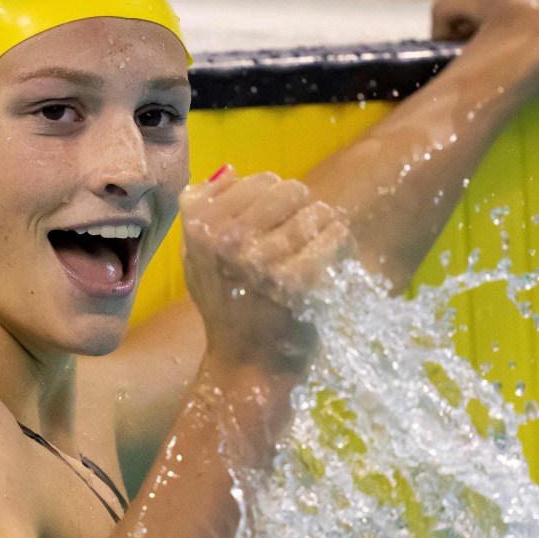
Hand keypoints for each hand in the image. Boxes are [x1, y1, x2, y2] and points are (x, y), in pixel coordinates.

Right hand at [179, 167, 353, 373]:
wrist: (247, 366)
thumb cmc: (226, 310)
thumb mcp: (198, 260)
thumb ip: (202, 213)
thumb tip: (229, 170)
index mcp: (201, 228)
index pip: (258, 181)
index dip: (274, 202)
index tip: (274, 227)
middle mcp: (228, 240)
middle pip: (290, 190)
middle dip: (302, 210)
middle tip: (300, 240)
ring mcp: (263, 260)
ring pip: (318, 211)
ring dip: (325, 229)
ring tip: (316, 253)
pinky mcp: (298, 280)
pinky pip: (336, 236)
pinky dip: (341, 247)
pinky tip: (332, 264)